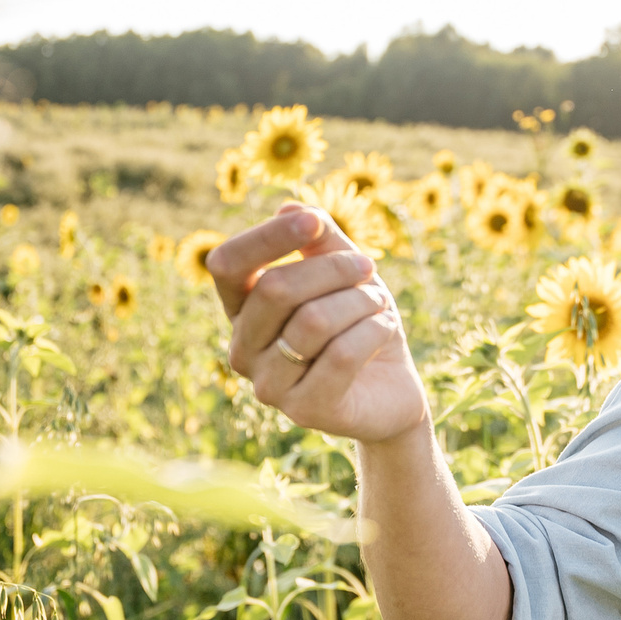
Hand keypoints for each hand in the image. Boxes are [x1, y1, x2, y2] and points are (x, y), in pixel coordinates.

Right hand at [207, 203, 432, 442]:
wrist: (393, 389)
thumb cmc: (359, 322)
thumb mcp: (344, 270)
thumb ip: (319, 238)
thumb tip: (290, 208)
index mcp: (241, 311)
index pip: (227, 264)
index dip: (267, 236)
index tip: (315, 221)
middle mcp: (242, 350)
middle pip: (275, 289)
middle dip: (333, 268)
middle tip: (369, 267)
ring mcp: (268, 387)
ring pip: (313, 321)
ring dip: (360, 301)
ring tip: (379, 305)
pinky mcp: (304, 411)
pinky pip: (341, 355)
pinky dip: (374, 330)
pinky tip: (386, 329)